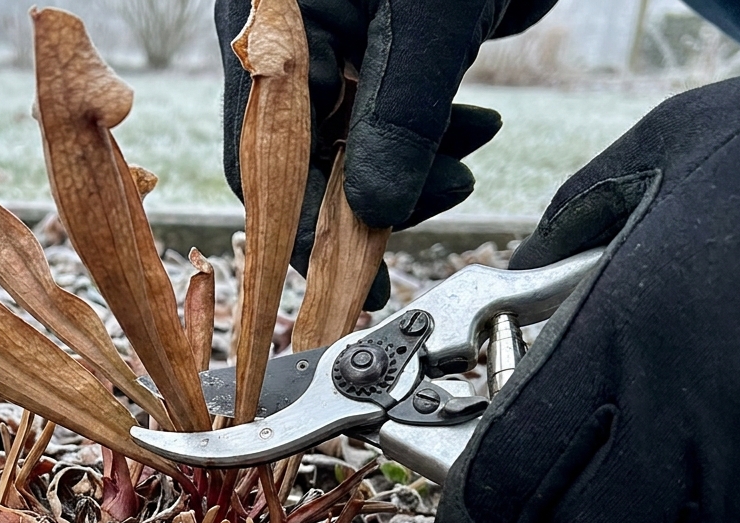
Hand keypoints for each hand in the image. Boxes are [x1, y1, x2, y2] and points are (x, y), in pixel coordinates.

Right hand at [216, 0, 555, 308]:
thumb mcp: (429, 18)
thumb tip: (378, 213)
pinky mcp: (381, 56)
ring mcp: (335, 50)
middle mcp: (289, 44)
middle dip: (374, 195)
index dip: (305, 226)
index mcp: (271, 28)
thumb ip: (402, 115)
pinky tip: (475, 130)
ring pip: (354, 147)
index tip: (351, 279)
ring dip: (413, 170)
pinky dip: (432, 139)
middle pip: (307, 160)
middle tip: (437, 204)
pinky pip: (390, 122)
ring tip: (468, 159)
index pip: (264, 155)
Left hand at [436, 35, 739, 522]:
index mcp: (620, 331)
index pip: (508, 472)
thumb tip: (500, 316)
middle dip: (588, 512)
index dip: (477, 512)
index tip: (478, 521)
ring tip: (707, 453)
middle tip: (609, 467)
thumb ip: (554, 250)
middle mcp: (696, 405)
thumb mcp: (640, 169)